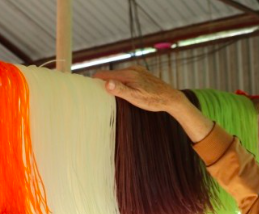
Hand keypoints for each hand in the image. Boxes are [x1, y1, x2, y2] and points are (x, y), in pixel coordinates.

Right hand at [94, 66, 214, 142]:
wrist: (171, 98)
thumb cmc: (154, 100)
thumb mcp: (135, 98)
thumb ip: (120, 90)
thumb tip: (105, 83)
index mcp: (128, 74)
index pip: (103, 74)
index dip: (94, 82)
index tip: (87, 90)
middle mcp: (131, 69)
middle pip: (110, 74)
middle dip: (102, 83)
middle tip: (95, 96)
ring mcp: (137, 71)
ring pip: (118, 76)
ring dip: (112, 84)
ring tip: (107, 96)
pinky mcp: (141, 74)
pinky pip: (126, 77)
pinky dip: (121, 84)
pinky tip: (122, 93)